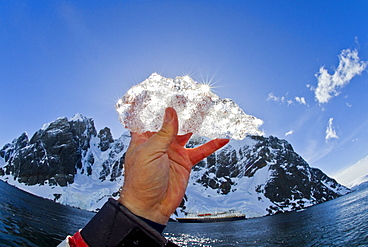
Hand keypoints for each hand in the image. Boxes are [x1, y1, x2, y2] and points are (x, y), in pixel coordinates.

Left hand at [119, 107, 228, 223]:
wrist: (150, 206)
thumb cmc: (141, 181)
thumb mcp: (150, 153)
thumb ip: (163, 133)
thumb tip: (171, 112)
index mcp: (144, 137)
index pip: (150, 117)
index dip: (157, 105)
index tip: (166, 91)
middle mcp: (159, 142)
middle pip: (172, 122)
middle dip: (181, 111)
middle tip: (192, 98)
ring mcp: (173, 151)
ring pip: (188, 133)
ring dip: (197, 124)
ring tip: (208, 111)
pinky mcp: (185, 162)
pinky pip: (200, 151)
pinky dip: (212, 145)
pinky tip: (222, 138)